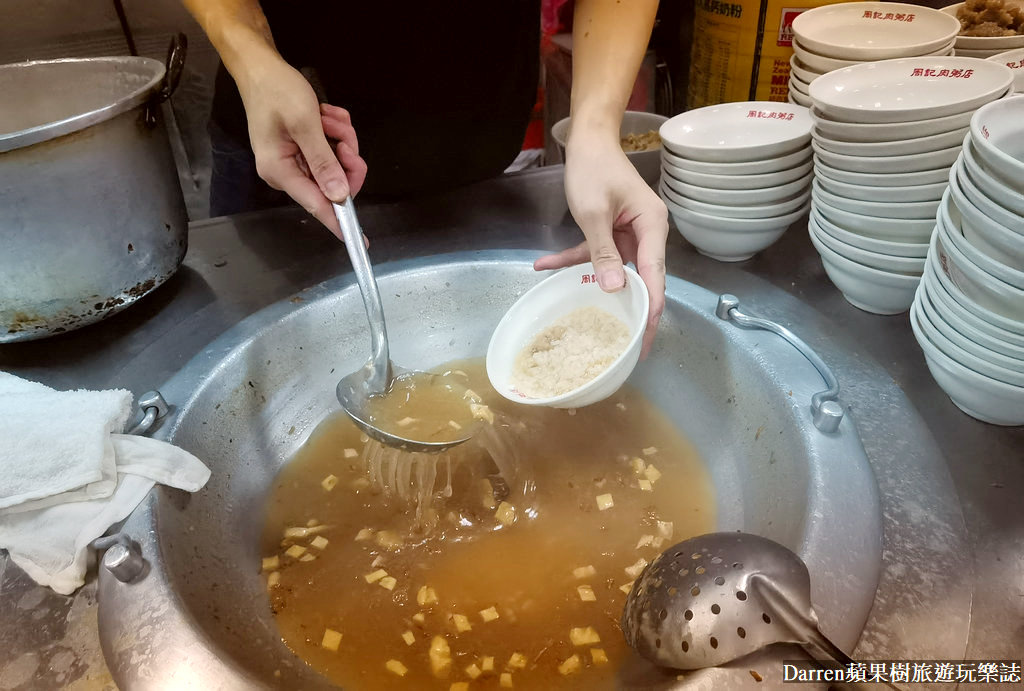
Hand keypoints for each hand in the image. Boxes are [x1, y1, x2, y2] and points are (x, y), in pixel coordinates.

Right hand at [237, 59, 366, 240]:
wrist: (261, 67)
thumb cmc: (277, 91)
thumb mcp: (305, 125)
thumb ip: (324, 163)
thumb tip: (338, 196)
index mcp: (280, 171)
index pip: (317, 205)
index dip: (340, 222)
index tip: (360, 241)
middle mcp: (286, 172)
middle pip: (333, 182)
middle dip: (345, 155)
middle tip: (341, 133)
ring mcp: (294, 161)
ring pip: (336, 164)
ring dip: (340, 138)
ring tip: (326, 116)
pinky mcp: (302, 150)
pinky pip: (330, 150)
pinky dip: (334, 132)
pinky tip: (324, 115)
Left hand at [537, 132, 668, 356]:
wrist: (587, 140)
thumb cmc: (594, 170)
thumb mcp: (594, 214)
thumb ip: (604, 253)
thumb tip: (616, 290)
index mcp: (652, 227)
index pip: (655, 276)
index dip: (650, 309)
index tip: (644, 340)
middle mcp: (647, 233)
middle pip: (641, 279)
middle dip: (630, 310)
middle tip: (625, 347)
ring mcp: (629, 233)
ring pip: (615, 269)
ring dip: (592, 285)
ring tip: (586, 322)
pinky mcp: (611, 231)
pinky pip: (595, 253)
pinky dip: (571, 259)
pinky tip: (542, 264)